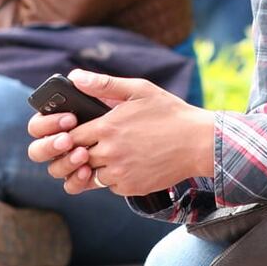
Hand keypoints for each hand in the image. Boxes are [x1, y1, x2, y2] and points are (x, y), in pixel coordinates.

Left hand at [26, 70, 215, 195]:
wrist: (199, 143)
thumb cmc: (170, 112)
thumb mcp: (139, 90)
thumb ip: (104, 84)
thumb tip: (75, 77)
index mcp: (108, 127)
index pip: (70, 137)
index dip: (68, 135)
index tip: (73, 131)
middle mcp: (110, 153)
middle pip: (76, 158)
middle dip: (78, 152)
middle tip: (89, 143)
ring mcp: (120, 173)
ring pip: (90, 175)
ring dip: (93, 166)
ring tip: (108, 153)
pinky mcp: (131, 188)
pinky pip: (109, 186)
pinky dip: (112, 177)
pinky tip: (125, 164)